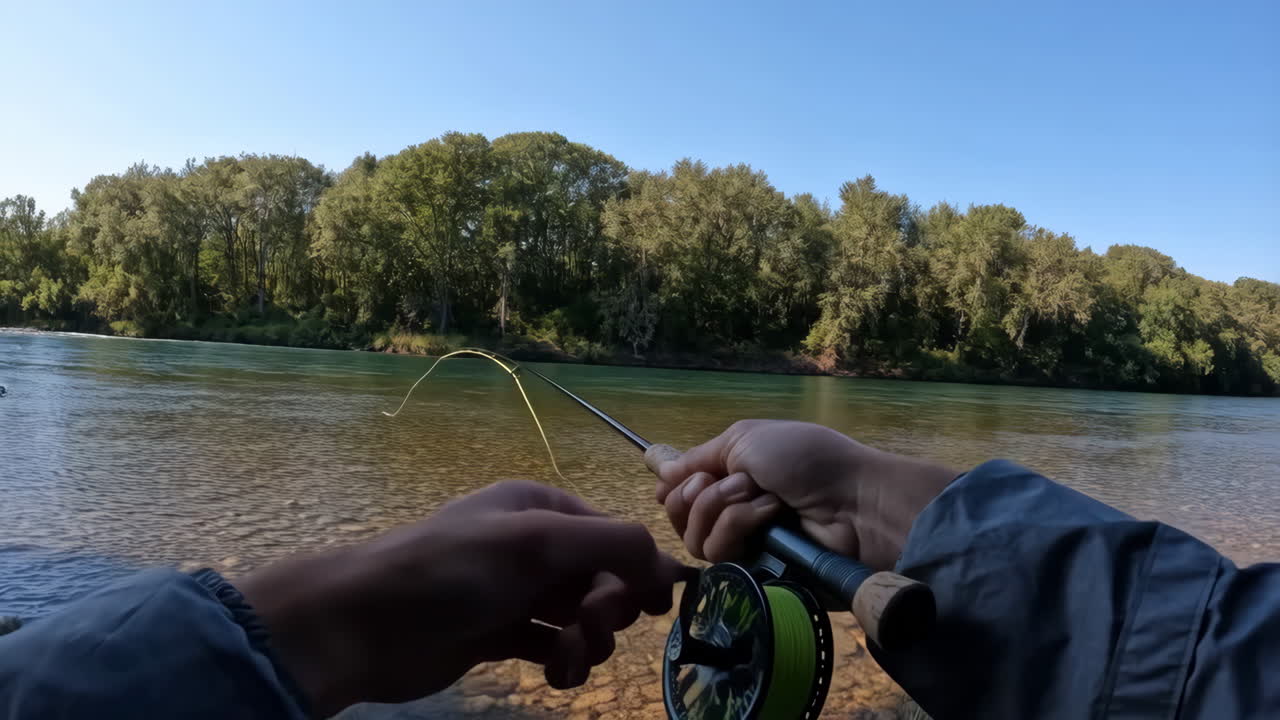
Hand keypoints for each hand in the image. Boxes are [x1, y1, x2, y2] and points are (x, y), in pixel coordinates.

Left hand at [238, 480, 683, 715]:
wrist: (364, 624)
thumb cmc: (452, 570)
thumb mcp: (536, 542)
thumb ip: (611, 545)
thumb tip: (672, 567)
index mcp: (540, 508)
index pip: (612, 535)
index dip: (638, 570)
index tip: (653, 609)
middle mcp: (530, 546)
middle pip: (601, 579)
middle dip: (608, 609)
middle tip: (593, 627)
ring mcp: (513, 593)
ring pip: (580, 618)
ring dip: (587, 642)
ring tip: (567, 658)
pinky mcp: (497, 636)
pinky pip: (553, 647)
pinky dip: (563, 661)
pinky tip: (554, 673)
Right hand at [652, 420, 955, 570]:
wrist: (853, 499)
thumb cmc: (805, 459)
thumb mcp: (746, 439)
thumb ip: (698, 457)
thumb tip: (658, 469)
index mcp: (730, 477)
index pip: (678, 490)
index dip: (673, 485)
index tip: (678, 478)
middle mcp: (731, 512)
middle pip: (678, 515)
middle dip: (699, 492)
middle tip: (736, 481)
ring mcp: (743, 545)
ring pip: (693, 536)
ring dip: (722, 507)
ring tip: (759, 496)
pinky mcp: (752, 572)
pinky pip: (717, 554)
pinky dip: (739, 524)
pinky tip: (769, 515)